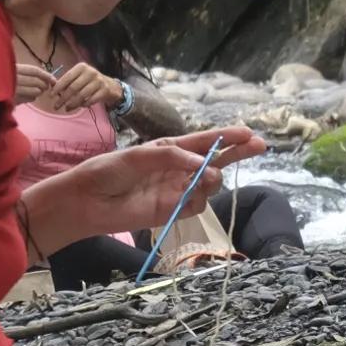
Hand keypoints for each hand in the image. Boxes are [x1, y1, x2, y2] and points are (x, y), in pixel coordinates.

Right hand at [14, 57, 54, 103]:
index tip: (54, 80)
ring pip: (35, 92)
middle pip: (37, 82)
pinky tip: (25, 96)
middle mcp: (14, 78)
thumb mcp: (13, 70)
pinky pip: (29, 99)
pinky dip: (31, 98)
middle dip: (44, 85)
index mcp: (14, 68)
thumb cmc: (1, 77)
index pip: (35, 71)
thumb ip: (28, 72)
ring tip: (32, 90)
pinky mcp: (12, 100)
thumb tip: (48, 77)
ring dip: (37, 92)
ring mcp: (13, 90)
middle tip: (44, 86)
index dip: (46, 75)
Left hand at [29, 127, 267, 241]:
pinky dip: (197, 200)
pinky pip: (196, 205)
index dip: (227, 137)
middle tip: (259, 146)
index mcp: (169, 149)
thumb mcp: (139, 156)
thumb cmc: (107, 172)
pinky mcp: (172, 212)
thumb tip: (205, 166)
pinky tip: (187, 197)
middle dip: (237, 153)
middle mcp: (178, 169)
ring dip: (212, 179)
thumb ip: (172, 158)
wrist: (87, 202)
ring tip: (207, 177)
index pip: (204, 141)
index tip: (248, 133)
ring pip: (209, 185)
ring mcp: (177, 190)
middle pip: (216, 160)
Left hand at [34, 63, 118, 113]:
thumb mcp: (79, 77)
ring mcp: (98, 81)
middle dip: (63, 98)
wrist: (110, 85)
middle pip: (73, 88)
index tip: (51, 95)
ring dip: (72, 104)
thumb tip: (53, 89)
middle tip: (56, 106)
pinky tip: (79, 106)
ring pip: (81, 96)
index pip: (67, 77)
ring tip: (66, 108)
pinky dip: (83, 105)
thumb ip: (68, 81)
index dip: (58, 87)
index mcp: (82, 67)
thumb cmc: (89, 81)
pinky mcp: (104, 91)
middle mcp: (90, 72)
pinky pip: (90, 100)